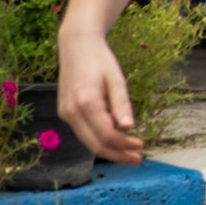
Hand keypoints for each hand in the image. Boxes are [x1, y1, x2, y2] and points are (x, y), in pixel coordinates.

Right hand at [54, 28, 142, 164]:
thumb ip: (121, 104)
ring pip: (87, 142)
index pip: (107, 135)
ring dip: (108, 150)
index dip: (125, 145)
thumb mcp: (116, 79)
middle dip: (117, 155)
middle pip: (95, 145)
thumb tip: (129, 127)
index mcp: (86, 103)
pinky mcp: (64, 113)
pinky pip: (82, 133)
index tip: (141, 146)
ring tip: (128, 153)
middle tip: (137, 159)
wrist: (76, 45)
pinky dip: (98, 140)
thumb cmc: (100, 59)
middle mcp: (71, 112)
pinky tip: (113, 139)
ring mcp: (65, 113)